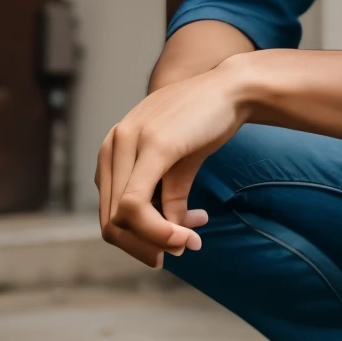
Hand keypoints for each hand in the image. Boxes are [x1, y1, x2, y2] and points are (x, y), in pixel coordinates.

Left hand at [95, 66, 246, 267]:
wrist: (232, 88)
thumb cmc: (205, 122)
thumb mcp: (179, 166)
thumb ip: (168, 200)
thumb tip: (170, 244)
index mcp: (113, 149)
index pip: (109, 211)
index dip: (136, 241)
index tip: (171, 245)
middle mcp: (112, 145)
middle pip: (110, 221)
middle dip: (144, 247)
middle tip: (179, 252)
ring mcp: (129, 142)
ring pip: (121, 217)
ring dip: (155, 241)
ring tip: (191, 242)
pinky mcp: (153, 146)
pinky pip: (136, 205)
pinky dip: (158, 231)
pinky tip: (187, 235)